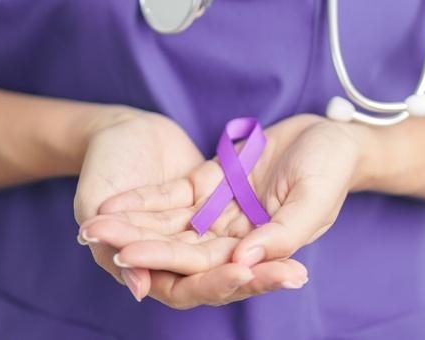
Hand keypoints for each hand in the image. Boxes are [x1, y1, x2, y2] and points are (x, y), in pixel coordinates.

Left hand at [83, 114, 375, 306]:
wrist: (331, 135)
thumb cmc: (331, 169)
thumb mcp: (314, 200)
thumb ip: (282, 233)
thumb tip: (244, 259)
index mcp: (258, 250)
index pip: (209, 266)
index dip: (169, 261)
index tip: (131, 257)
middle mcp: (233, 238)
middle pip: (179, 249)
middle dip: (139, 245)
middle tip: (97, 240)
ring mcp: (218, 212)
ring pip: (168, 225)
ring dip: (131, 225)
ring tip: (92, 224)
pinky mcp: (209, 185)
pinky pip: (171, 197)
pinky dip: (142, 199)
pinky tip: (112, 203)